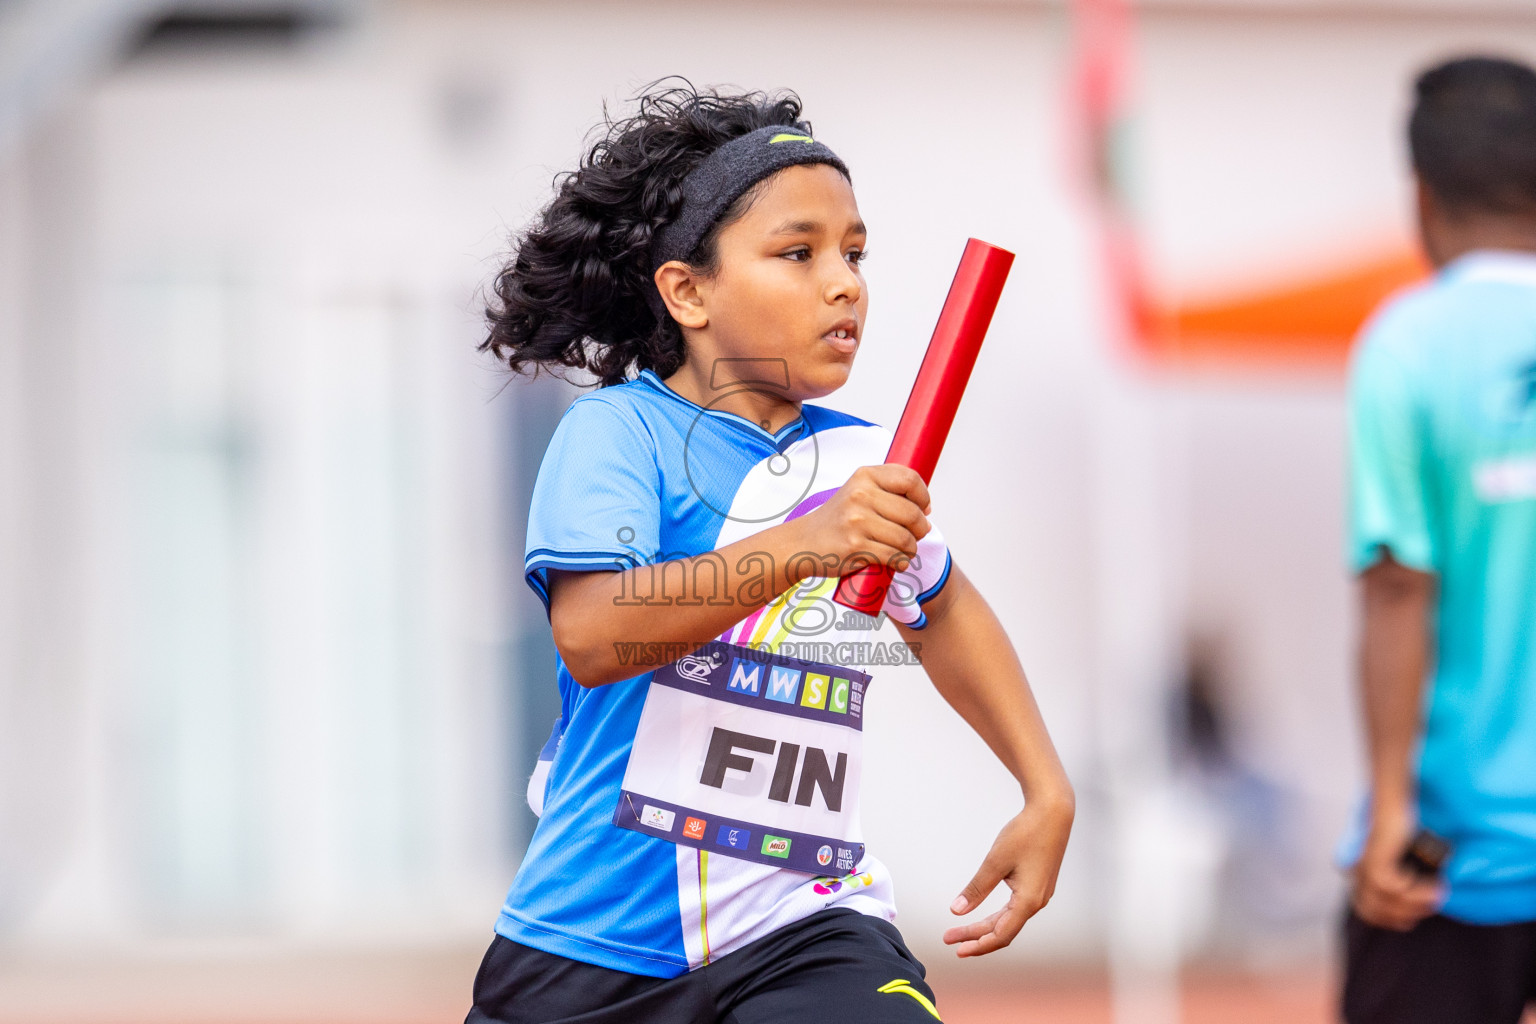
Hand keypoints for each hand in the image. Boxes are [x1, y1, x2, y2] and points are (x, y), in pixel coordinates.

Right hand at [787, 464, 930, 579]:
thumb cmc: (838, 520)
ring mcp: (857, 521)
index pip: (910, 479)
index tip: (924, 509)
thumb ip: (888, 491)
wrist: (804, 542)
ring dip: (911, 549)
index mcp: (864, 476)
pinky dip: (901, 562)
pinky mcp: (855, 546)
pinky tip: (897, 561)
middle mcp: (860, 495)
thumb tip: (924, 510)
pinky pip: (893, 556)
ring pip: (905, 538)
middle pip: (912, 513)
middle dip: (921, 529)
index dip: (923, 497)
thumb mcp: (858, 492)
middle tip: (915, 535)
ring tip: (904, 551)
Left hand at [943, 795, 1073, 956]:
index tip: (957, 948)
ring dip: (985, 926)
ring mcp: (1039, 894)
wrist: (1053, 812)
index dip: (978, 944)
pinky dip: (997, 916)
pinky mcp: (1038, 884)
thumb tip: (957, 910)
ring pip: (1009, 919)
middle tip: (950, 939)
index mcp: (1028, 901)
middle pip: (1003, 929)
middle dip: (975, 936)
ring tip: (961, 929)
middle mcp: (1037, 902)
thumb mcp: (995, 861)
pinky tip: (984, 914)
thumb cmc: (1026, 833)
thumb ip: (977, 888)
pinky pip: (1015, 908)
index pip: (1001, 934)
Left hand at [1351, 805, 1442, 930]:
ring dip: (1416, 904)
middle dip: (1405, 915)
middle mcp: (1359, 871)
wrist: (1393, 798)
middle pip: (1374, 911)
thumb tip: (1419, 895)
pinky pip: (1393, 888)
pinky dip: (1416, 892)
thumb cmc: (1402, 824)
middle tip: (1431, 905)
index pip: (1367, 911)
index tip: (1414, 919)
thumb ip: (1403, 873)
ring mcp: (1365, 866)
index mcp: (1361, 872)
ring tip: (1437, 892)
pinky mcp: (1376, 858)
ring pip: (1385, 903)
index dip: (1390, 920)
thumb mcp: (1401, 855)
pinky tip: (1433, 885)